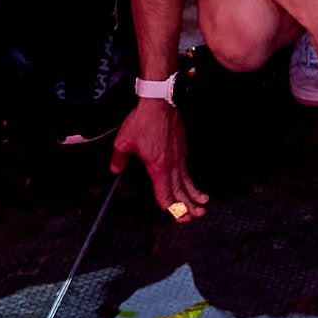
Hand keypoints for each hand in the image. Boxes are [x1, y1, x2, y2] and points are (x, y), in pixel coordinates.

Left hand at [111, 93, 207, 218]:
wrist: (159, 101)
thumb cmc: (143, 121)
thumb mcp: (123, 142)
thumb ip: (119, 159)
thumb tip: (115, 169)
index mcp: (158, 167)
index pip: (165, 194)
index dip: (171, 208)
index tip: (176, 216)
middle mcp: (172, 164)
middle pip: (181, 191)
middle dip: (188, 206)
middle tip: (195, 216)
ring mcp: (179, 155)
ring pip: (187, 180)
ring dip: (195, 194)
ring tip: (203, 203)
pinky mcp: (183, 147)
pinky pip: (187, 169)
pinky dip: (191, 180)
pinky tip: (192, 183)